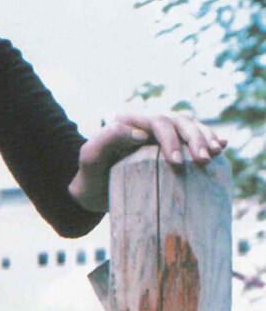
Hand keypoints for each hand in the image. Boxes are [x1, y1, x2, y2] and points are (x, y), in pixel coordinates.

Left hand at [67, 110, 226, 212]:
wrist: (94, 191)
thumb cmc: (90, 176)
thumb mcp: (91, 158)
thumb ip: (108, 140)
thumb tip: (141, 134)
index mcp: (129, 120)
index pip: (157, 121)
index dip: (171, 138)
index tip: (177, 162)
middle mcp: (147, 122)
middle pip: (178, 121)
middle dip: (194, 139)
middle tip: (203, 161)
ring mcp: (160, 132)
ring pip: (189, 125)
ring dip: (205, 137)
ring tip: (214, 155)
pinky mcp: (170, 144)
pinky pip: (194, 136)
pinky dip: (209, 139)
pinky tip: (221, 146)